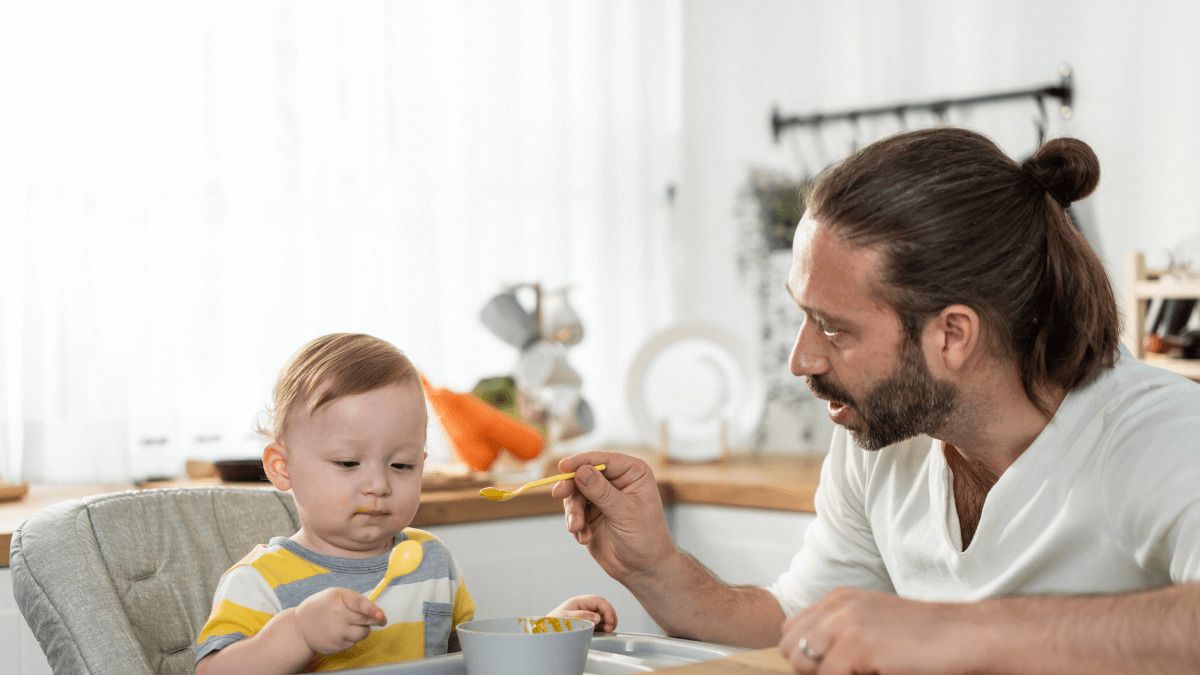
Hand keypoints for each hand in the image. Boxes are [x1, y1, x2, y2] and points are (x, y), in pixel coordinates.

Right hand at [293, 587, 386, 654]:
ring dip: (363, 629)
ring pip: (363, 634)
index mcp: (338, 601)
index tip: (381, 615)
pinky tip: (342, 632)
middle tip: (380, 619)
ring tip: (353, 624)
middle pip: (366, 621)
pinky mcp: (336, 647)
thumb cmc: (320, 607)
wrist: (300, 628)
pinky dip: (352, 638)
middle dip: (376, 619)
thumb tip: (376, 610)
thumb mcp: (335, 594)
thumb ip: (355, 599)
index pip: (361, 605)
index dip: (374, 611)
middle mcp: (338, 618)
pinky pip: (353, 643)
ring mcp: (337, 634)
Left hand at [549, 594, 618, 632]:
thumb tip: (598, 617)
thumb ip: (583, 616)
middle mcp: (584, 606)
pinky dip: (604, 626)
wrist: (546, 632)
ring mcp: (586, 614)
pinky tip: (604, 631)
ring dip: (608, 621)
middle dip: (610, 616)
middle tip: (611, 627)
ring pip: (603, 615)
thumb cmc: (553, 624)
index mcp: (579, 601)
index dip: (607, 610)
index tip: (611, 621)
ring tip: (608, 630)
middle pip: (603, 607)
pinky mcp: (586, 622)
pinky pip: (599, 622)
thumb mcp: (567, 619)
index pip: (599, 601)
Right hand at [550, 452, 675, 580]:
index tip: (563, 467)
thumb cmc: (644, 538)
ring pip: (574, 494)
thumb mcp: (624, 513)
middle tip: (559, 495)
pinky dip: (576, 524)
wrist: (642, 568)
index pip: (603, 460)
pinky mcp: (590, 513)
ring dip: (574, 512)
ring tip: (578, 528)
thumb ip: (601, 492)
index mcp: (632, 472)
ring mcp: (601, 497)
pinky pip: (573, 511)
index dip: (582, 461)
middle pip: (583, 474)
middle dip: (571, 487)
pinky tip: (585, 537)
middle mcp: (615, 480)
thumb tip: (580, 471)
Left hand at [777, 587, 972, 673]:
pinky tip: (875, 674)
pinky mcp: (856, 646)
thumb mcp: (873, 624)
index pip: (792, 630)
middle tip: (847, 672)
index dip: (806, 656)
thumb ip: (840, 633)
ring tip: (862, 672)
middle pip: (791, 647)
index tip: (831, 667)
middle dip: (810, 668)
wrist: (964, 635)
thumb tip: (810, 660)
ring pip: (803, 664)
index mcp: (839, 599)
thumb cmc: (926, 637)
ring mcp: (845, 624)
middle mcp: (837, 606)